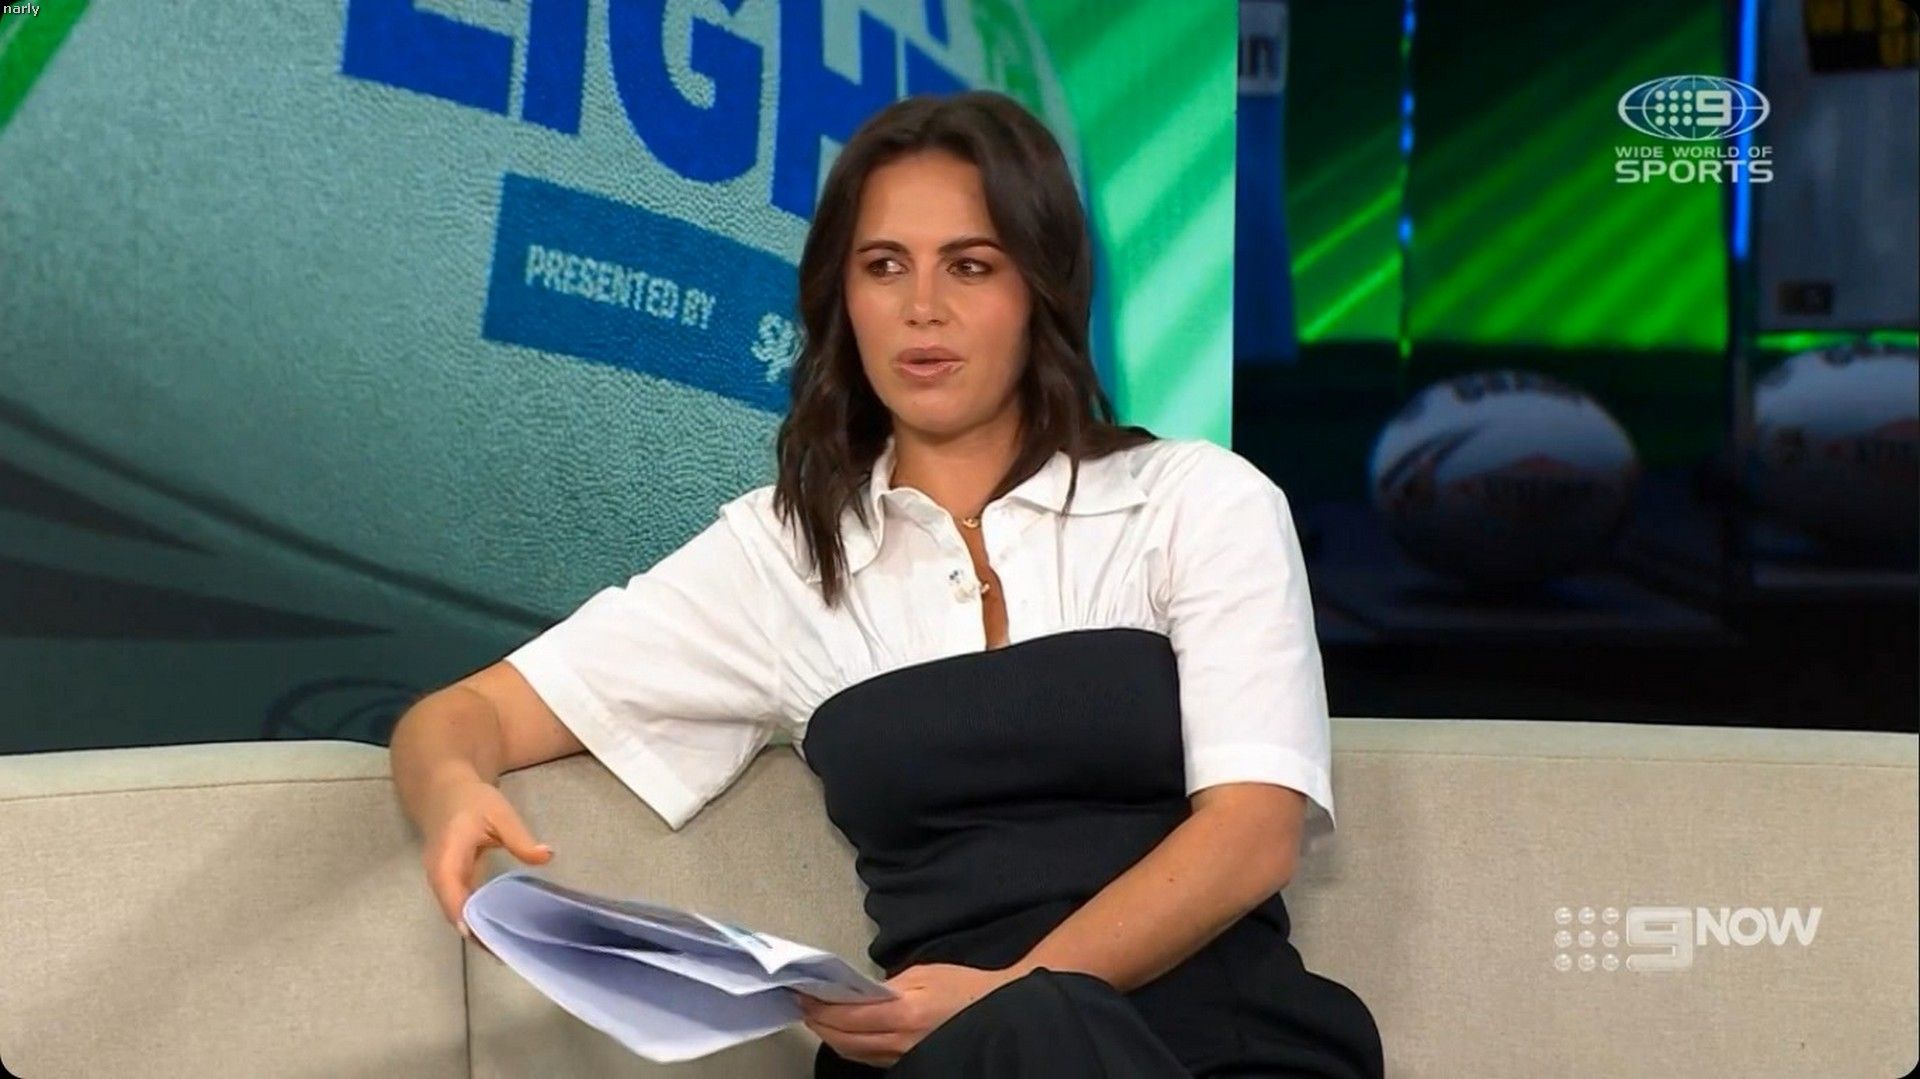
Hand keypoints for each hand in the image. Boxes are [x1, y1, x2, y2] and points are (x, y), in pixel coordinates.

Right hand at [418, 773, 552, 945]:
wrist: (444, 792)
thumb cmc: (471, 801)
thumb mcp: (499, 814)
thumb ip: (520, 838)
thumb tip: (546, 856)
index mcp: (447, 857)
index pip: (452, 892)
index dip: (466, 916)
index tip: (483, 937)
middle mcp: (438, 875)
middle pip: (454, 912)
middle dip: (477, 934)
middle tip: (507, 953)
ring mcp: (442, 882)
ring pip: (457, 914)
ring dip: (478, 932)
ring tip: (506, 951)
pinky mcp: (450, 884)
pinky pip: (461, 908)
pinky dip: (477, 922)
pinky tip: (499, 933)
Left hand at [795, 963, 1022, 1067]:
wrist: (995, 1012)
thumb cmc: (962, 987)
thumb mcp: (925, 973)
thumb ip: (888, 984)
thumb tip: (857, 991)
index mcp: (904, 1013)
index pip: (849, 1016)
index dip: (821, 1007)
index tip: (802, 993)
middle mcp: (900, 1042)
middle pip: (844, 1039)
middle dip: (817, 1022)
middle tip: (801, 1004)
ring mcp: (902, 1056)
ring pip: (852, 1053)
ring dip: (829, 1036)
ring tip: (815, 1017)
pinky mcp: (906, 1063)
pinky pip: (867, 1058)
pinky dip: (848, 1045)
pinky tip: (840, 1032)